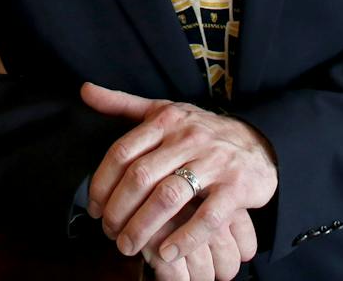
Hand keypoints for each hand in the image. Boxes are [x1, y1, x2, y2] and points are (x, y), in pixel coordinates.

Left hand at [81, 82, 275, 269]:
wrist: (259, 142)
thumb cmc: (200, 130)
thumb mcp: (163, 111)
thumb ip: (122, 104)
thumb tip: (84, 90)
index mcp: (165, 120)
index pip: (122, 152)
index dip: (102, 183)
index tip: (93, 207)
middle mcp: (188, 138)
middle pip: (141, 176)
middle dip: (118, 209)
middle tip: (108, 232)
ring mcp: (214, 161)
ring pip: (169, 196)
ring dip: (144, 226)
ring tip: (129, 247)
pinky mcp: (237, 187)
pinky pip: (207, 217)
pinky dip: (185, 238)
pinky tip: (167, 252)